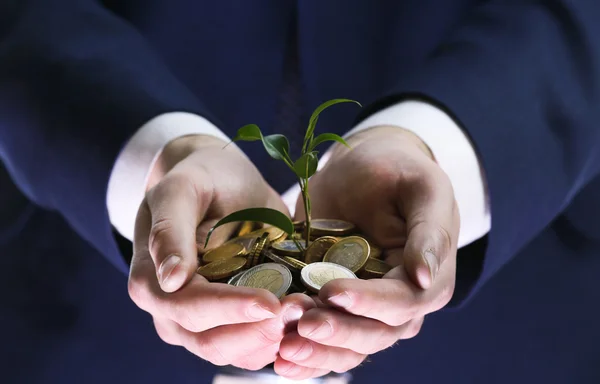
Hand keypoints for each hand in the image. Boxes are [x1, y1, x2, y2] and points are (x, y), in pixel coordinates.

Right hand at [128, 134, 309, 369]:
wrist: (221, 182)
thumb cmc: (201, 179)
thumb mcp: (181, 189)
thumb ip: (170, 229)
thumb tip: (171, 280)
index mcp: (151, 280)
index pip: (187, 307)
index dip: (228, 308)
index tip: (271, 302)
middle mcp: (171, 313)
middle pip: (211, 341)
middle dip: (257, 330)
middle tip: (301, 309)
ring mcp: (201, 324)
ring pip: (235, 352)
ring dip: (274, 339)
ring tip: (309, 312)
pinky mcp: (231, 324)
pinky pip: (254, 348)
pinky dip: (281, 339)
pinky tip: (306, 318)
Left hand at [276, 126, 458, 379]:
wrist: (364, 169)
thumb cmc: (397, 170)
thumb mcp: (422, 188)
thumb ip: (430, 232)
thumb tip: (423, 278)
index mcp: (426, 278)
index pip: (402, 302)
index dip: (369, 302)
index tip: (332, 291)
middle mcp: (399, 303)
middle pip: (373, 334)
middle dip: (337, 331)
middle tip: (300, 322)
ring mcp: (366, 310)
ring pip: (348, 347)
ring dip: (317, 351)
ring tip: (283, 345)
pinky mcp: (336, 307)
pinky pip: (325, 342)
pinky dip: (306, 355)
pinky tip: (280, 360)